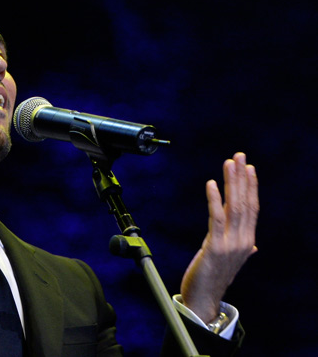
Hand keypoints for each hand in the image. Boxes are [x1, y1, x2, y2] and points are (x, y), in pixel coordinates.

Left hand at [180, 152, 258, 322]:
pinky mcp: (215, 247)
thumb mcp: (230, 261)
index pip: (252, 208)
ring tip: (229, 164)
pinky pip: (216, 218)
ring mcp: (230, 245)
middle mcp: (243, 242)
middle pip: (245, 203)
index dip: (251, 187)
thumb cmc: (213, 279)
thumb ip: (242, 249)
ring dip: (231, 183)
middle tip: (239, 156)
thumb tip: (252, 245)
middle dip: (242, 178)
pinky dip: (214, 199)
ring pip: (234, 207)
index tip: (248, 168)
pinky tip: (211, 184)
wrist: (204, 300)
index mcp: (247, 242)